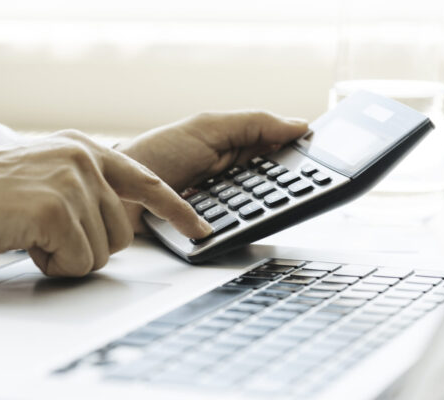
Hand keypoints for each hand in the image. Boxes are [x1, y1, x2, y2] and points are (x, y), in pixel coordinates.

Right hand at [0, 130, 210, 276]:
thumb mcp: (45, 177)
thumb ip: (86, 189)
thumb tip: (119, 223)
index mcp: (83, 148)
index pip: (147, 181)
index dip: (177, 209)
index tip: (200, 230)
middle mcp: (83, 157)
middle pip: (124, 231)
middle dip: (91, 245)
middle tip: (48, 235)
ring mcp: (71, 180)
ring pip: (104, 251)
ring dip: (68, 256)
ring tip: (31, 234)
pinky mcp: (56, 208)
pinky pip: (80, 263)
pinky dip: (54, 266)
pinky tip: (25, 244)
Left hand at [117, 111, 308, 230]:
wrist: (117, 194)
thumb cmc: (156, 155)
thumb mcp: (207, 128)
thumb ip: (253, 123)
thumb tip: (300, 126)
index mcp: (237, 147)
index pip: (282, 151)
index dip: (303, 156)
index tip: (326, 161)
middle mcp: (236, 177)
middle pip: (278, 184)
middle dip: (287, 185)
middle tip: (303, 184)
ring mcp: (227, 205)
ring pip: (264, 208)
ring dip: (267, 206)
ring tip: (272, 202)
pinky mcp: (217, 231)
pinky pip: (243, 230)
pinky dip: (247, 226)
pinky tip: (249, 221)